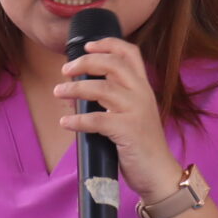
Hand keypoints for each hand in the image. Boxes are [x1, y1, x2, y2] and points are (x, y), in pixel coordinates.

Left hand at [55, 38, 183, 204]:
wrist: (159, 173)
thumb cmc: (141, 144)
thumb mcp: (132, 114)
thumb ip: (112, 100)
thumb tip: (77, 92)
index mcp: (143, 87)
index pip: (130, 53)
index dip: (108, 44)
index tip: (87, 46)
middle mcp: (142, 94)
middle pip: (112, 65)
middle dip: (85, 63)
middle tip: (66, 70)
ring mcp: (136, 111)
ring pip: (101, 89)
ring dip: (75, 88)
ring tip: (58, 92)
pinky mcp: (128, 131)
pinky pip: (97, 120)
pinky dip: (78, 119)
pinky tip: (65, 121)